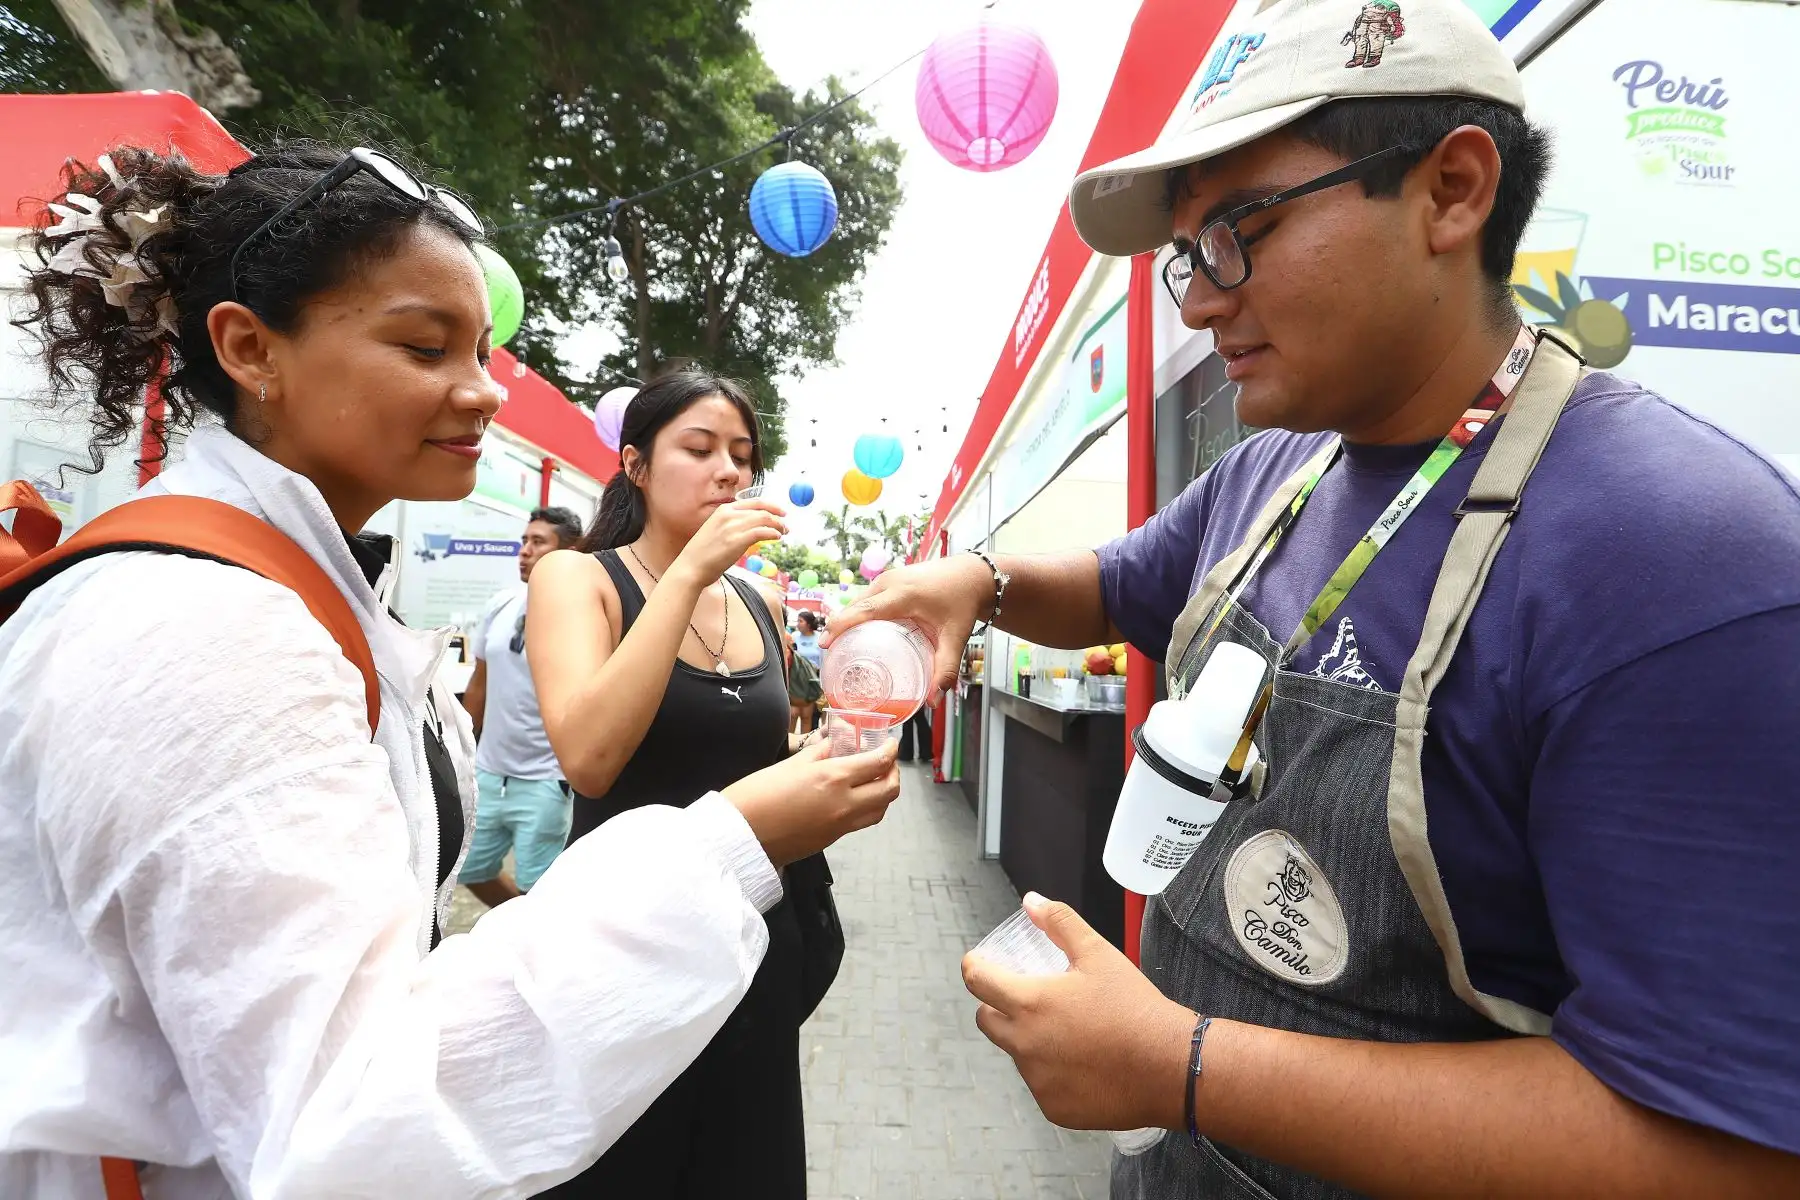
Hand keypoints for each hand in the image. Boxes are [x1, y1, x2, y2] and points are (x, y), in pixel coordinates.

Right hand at [671, 499, 787, 585]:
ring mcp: (733, 527)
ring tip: (783, 533)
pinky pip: (762, 532)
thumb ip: (731, 525)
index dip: (771, 505)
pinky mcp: (737, 541)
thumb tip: (751, 527)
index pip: (753, 502)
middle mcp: (729, 515)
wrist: (691, 567)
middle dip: (777, 516)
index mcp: (723, 510)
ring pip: (764, 519)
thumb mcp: (716, 531)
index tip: (781, 512)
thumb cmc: (702, 554)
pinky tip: (777, 538)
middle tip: (786, 525)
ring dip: (778, 525)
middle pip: (761, 509)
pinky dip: (773, 533)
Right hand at [721, 741, 899, 865]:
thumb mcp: (790, 764)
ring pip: (880, 810)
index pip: (878, 763)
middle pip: (889, 790)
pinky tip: (855, 797)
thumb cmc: (757, 795)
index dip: (890, 751)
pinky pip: (861, 822)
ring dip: (884, 793)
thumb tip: (834, 744)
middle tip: (887, 761)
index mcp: (834, 778)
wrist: (740, 836)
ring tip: (875, 779)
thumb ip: (819, 753)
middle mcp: (845, 803)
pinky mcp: (832, 840)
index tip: (890, 744)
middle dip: (894, 772)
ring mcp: (841, 825)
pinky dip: (868, 807)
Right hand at [824, 554, 992, 695]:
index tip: (825, 643)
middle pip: (855, 606)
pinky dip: (857, 613)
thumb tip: (933, 700)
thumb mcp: (955, 637)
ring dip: (846, 620)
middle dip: (838, 628)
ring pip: (858, 600)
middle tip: (829, 655)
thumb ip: (945, 669)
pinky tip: (855, 631)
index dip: (841, 626)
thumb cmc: (963, 601)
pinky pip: (866, 597)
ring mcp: (888, 578)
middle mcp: (890, 583)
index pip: (864, 611)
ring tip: (838, 646)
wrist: (973, 575)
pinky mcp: (889, 580)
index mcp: (903, 594)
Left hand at [963, 893, 1194, 1131]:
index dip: (974, 966)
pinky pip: (1041, 1084)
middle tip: (1029, 997)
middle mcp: (1024, 1045)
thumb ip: (1059, 923)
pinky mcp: (1054, 1107)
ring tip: (1072, 1031)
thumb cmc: (1134, 1008)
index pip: (977, 981)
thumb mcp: (1097, 953)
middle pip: (987, 1020)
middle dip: (998, 1005)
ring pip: (1018, 1053)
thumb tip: (1031, 902)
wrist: (1169, 1067)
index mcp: (1029, 1003)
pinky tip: (1084, 1062)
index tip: (980, 963)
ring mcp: (1037, 1080)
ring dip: (1031, 1039)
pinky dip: (1053, 1071)